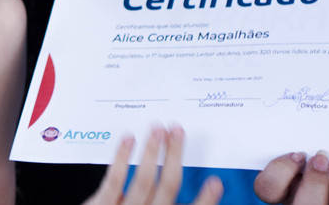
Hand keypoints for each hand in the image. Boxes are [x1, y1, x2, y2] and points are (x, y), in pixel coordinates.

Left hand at [82, 124, 222, 204]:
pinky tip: (128, 139)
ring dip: (152, 151)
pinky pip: (113, 180)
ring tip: (157, 130)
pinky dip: (122, 157)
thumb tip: (171, 184)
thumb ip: (159, 200)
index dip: (205, 200)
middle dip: (174, 156)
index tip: (215, 182)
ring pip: (143, 179)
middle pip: (167, 187)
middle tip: (178, 131)